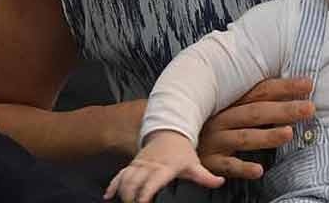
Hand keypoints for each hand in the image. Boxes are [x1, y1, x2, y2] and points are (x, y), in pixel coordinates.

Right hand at [104, 131, 222, 201]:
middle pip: (134, 182)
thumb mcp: (194, 163)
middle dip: (129, 196)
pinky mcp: (133, 165)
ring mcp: (139, 165)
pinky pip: (120, 174)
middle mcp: (149, 166)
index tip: (142, 202)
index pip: (152, 181)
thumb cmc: (181, 151)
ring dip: (121, 192)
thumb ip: (205, 176)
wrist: (169, 131)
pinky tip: (108, 196)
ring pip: (125, 179)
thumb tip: (219, 181)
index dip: (145, 192)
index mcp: (163, 167)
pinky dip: (113, 185)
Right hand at [196, 77, 315, 178]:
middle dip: (284, 109)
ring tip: (288, 133)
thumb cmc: (208, 121)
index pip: (260, 91)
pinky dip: (242, 167)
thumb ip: (253, 99)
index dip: (284, 87)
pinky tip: (259, 170)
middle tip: (309, 108)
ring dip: (267, 135)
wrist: (171, 138)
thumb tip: (288, 90)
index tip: (308, 84)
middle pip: (256, 112)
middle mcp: (223, 118)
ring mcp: (216, 140)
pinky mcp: (209, 162)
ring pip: (244, 137)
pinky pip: (227, 166)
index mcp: (229, 102)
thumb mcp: (227, 106)